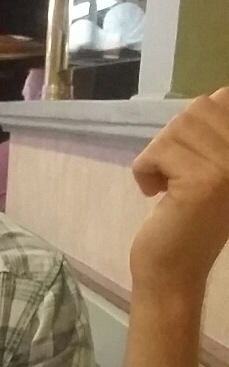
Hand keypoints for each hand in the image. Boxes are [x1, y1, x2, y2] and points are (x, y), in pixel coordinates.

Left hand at [130, 88, 228, 302]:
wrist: (174, 273)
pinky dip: (145, 170)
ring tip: (167, 185)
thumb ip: (219, 134)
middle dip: (174, 138)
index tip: (190, 160)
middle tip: (175, 174)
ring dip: (159, 155)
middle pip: (201, 108)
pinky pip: (160, 151)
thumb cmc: (188, 221)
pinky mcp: (203, 183)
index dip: (198, 123)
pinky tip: (155, 194)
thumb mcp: (214, 168)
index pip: (225, 99)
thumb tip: (221, 93)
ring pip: (178, 127)